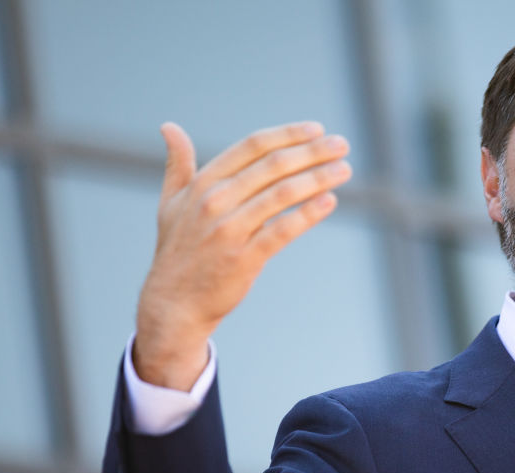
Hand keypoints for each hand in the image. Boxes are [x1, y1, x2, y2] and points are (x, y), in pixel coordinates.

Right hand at [133, 121, 351, 389]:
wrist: (173, 303)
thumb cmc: (177, 251)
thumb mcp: (171, 203)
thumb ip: (177, 165)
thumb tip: (169, 126)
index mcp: (203, 183)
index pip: (252, 146)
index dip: (288, 135)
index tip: (317, 129)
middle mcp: (215, 201)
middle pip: (273, 166)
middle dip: (313, 152)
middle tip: (342, 144)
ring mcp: (230, 230)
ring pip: (282, 194)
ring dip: (319, 178)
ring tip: (345, 170)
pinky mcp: (244, 258)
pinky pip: (283, 231)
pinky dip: (308, 214)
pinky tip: (330, 202)